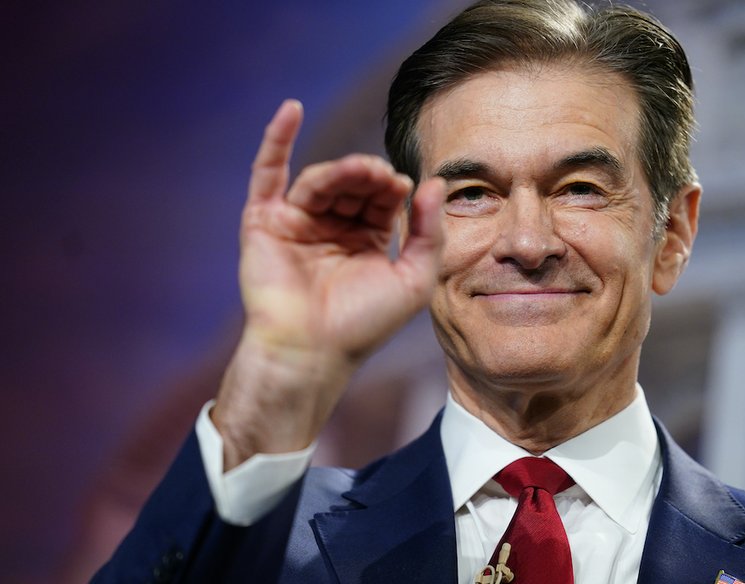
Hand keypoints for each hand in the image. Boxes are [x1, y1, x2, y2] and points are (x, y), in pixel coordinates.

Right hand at [212, 100, 444, 467]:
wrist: (313, 352)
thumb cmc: (364, 324)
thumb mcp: (415, 278)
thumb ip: (430, 232)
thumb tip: (435, 182)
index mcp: (368, 238)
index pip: (383, 197)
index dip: (393, 186)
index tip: (404, 187)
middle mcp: (332, 226)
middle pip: (353, 184)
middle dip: (369, 176)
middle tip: (382, 177)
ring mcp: (297, 222)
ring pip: (321, 180)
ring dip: (342, 171)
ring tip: (360, 171)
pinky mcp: (264, 221)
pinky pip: (267, 173)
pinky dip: (277, 139)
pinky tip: (290, 108)